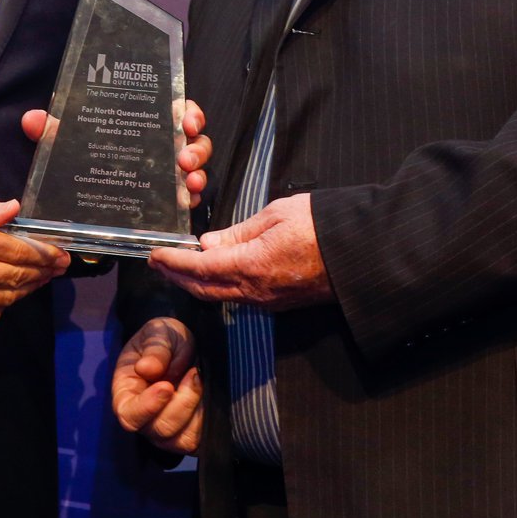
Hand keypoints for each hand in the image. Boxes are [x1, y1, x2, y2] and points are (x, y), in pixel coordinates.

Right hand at [0, 189, 67, 324]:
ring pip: (7, 298)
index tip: (60, 252)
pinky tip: (11, 293)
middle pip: (18, 276)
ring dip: (29, 289)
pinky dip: (4, 305)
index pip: (18, 250)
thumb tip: (14, 210)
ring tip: (41, 278)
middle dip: (44, 271)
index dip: (45, 252)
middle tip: (59, 266)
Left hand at [21, 99, 211, 208]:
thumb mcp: (68, 143)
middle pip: (196, 139)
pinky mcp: (170, 197)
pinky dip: (191, 199)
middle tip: (184, 158)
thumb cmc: (86, 155)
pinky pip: (189, 196)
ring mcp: (171, 172)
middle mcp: (166, 145)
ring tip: (189, 182)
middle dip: (197, 147)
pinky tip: (185, 204)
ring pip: (197, 168)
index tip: (187, 119)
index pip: (180, 109)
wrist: (84, 193)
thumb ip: (52, 131)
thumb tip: (32, 120)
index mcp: (148, 122)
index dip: (191, 112)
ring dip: (199, 174)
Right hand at [112, 317, 200, 452]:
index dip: (148, 406)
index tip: (167, 386)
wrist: (183, 343)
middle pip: (160, 430)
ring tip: (199, 381)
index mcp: (126, 394)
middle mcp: (144, 418)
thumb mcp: (159, 332)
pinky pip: (199, 441)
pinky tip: (207, 396)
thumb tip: (146, 369)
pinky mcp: (188, 433)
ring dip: (196, 411)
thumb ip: (154, 348)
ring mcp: (166, 430)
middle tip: (193, 373)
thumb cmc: (164, 338)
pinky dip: (206, 422)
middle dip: (182, 403)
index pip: (129, 416)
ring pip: (183, 440)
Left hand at [149, 193, 331, 308]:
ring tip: (178, 268)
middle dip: (177, 278)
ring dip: (195, 284)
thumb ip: (238, 231)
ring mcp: (269, 301)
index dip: (174, 263)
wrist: (362, 254)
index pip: (201, 268)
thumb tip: (209, 243)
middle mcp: (256, 291)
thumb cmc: (321, 225)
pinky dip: (217, 287)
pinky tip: (212, 274)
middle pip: (205, 289)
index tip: (154, 255)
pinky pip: (239, 298)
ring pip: (221, 296)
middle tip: (157, 264)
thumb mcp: (276, 214)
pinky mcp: (280, 303)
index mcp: (252, 266)